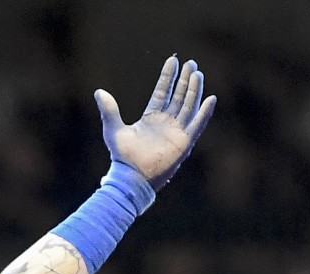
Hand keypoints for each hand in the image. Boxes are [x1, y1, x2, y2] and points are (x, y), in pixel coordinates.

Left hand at [95, 55, 216, 189]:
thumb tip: (99, 91)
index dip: (168, 77)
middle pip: (178, 96)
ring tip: (198, 74)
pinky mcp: (184, 143)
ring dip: (194, 90)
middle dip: (184, 80)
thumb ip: (109, 110)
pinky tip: (211, 99)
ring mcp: (176, 132)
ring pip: (188, 106)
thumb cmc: (122, 156)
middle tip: (191, 62)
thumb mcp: (113, 129)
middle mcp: (165, 123)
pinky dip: (204, 113)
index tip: (173, 61)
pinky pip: (197, 125)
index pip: (162, 92)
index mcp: (151, 118)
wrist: (131, 176)